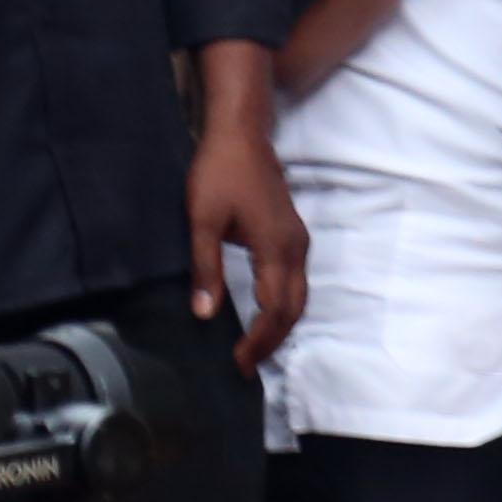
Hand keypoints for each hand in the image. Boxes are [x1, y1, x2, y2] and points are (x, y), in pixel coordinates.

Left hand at [183, 40, 305, 370]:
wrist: (242, 136)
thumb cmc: (218, 174)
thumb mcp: (202, 221)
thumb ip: (206, 269)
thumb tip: (206, 314)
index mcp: (275, 248)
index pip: (274, 308)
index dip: (258, 340)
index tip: (239, 363)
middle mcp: (295, 249)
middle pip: (295, 308)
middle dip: (273, 340)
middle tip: (247, 365)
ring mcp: (298, 241)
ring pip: (300, 296)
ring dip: (280, 324)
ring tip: (256, 346)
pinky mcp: (292, 235)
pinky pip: (297, 281)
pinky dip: (283, 305)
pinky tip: (264, 312)